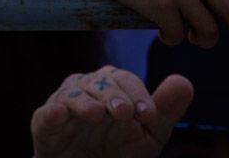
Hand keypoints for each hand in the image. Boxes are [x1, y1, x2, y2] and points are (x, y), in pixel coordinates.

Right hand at [31, 67, 192, 157]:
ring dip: (84, 102)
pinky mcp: (44, 126)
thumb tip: (184, 81)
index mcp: (111, 86)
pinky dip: (51, 113)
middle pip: (98, 83)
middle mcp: (85, 88)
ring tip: (96, 114)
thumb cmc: (120, 149)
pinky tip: (59, 113)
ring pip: (72, 93)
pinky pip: (45, 115)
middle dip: (113, 96)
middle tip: (124, 113)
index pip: (124, 80)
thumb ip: (165, 110)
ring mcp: (63, 105)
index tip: (148, 114)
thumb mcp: (148, 134)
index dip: (137, 94)